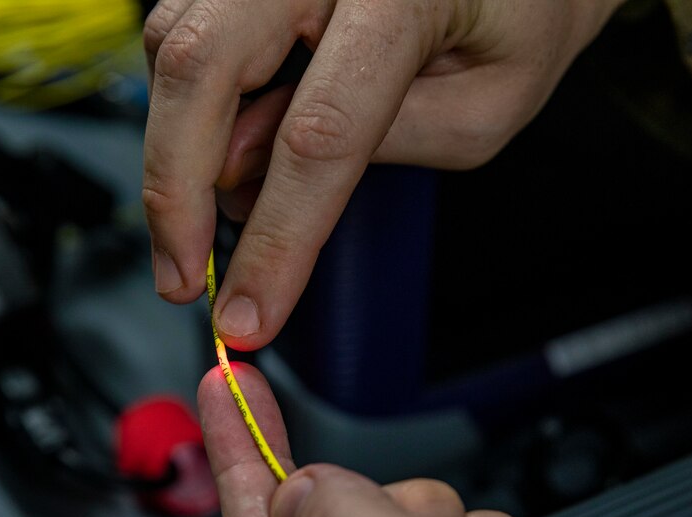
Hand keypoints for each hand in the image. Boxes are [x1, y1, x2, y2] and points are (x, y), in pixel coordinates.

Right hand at [143, 0, 626, 349]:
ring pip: (174, 47)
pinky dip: (183, 106)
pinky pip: (178, 30)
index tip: (249, 311)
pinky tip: (212, 150)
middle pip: (201, 67)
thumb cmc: (517, 15)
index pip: (318, 133)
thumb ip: (376, 149)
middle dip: (175, 190)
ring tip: (208, 217)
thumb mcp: (483, 108)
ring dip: (174, 151)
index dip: (276, 237)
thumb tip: (255, 183)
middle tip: (179, 275)